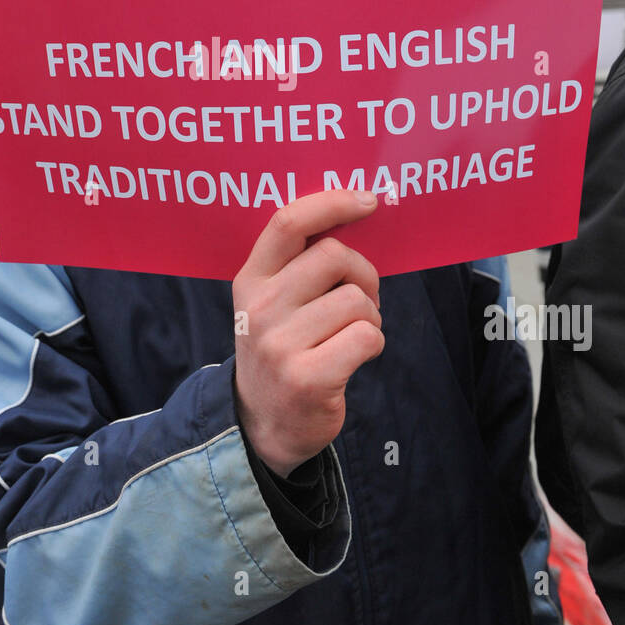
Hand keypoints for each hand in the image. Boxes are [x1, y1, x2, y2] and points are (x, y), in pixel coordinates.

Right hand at [233, 190, 382, 477]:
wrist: (264, 424)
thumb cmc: (284, 349)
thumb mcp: (272, 303)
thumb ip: (299, 264)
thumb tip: (356, 212)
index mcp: (250, 280)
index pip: (288, 222)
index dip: (333, 202)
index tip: (368, 201)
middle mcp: (259, 308)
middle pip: (334, 256)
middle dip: (363, 273)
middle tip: (361, 299)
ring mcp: (279, 344)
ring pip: (356, 300)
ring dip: (370, 316)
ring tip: (352, 334)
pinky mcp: (307, 378)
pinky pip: (367, 336)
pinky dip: (374, 343)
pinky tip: (355, 356)